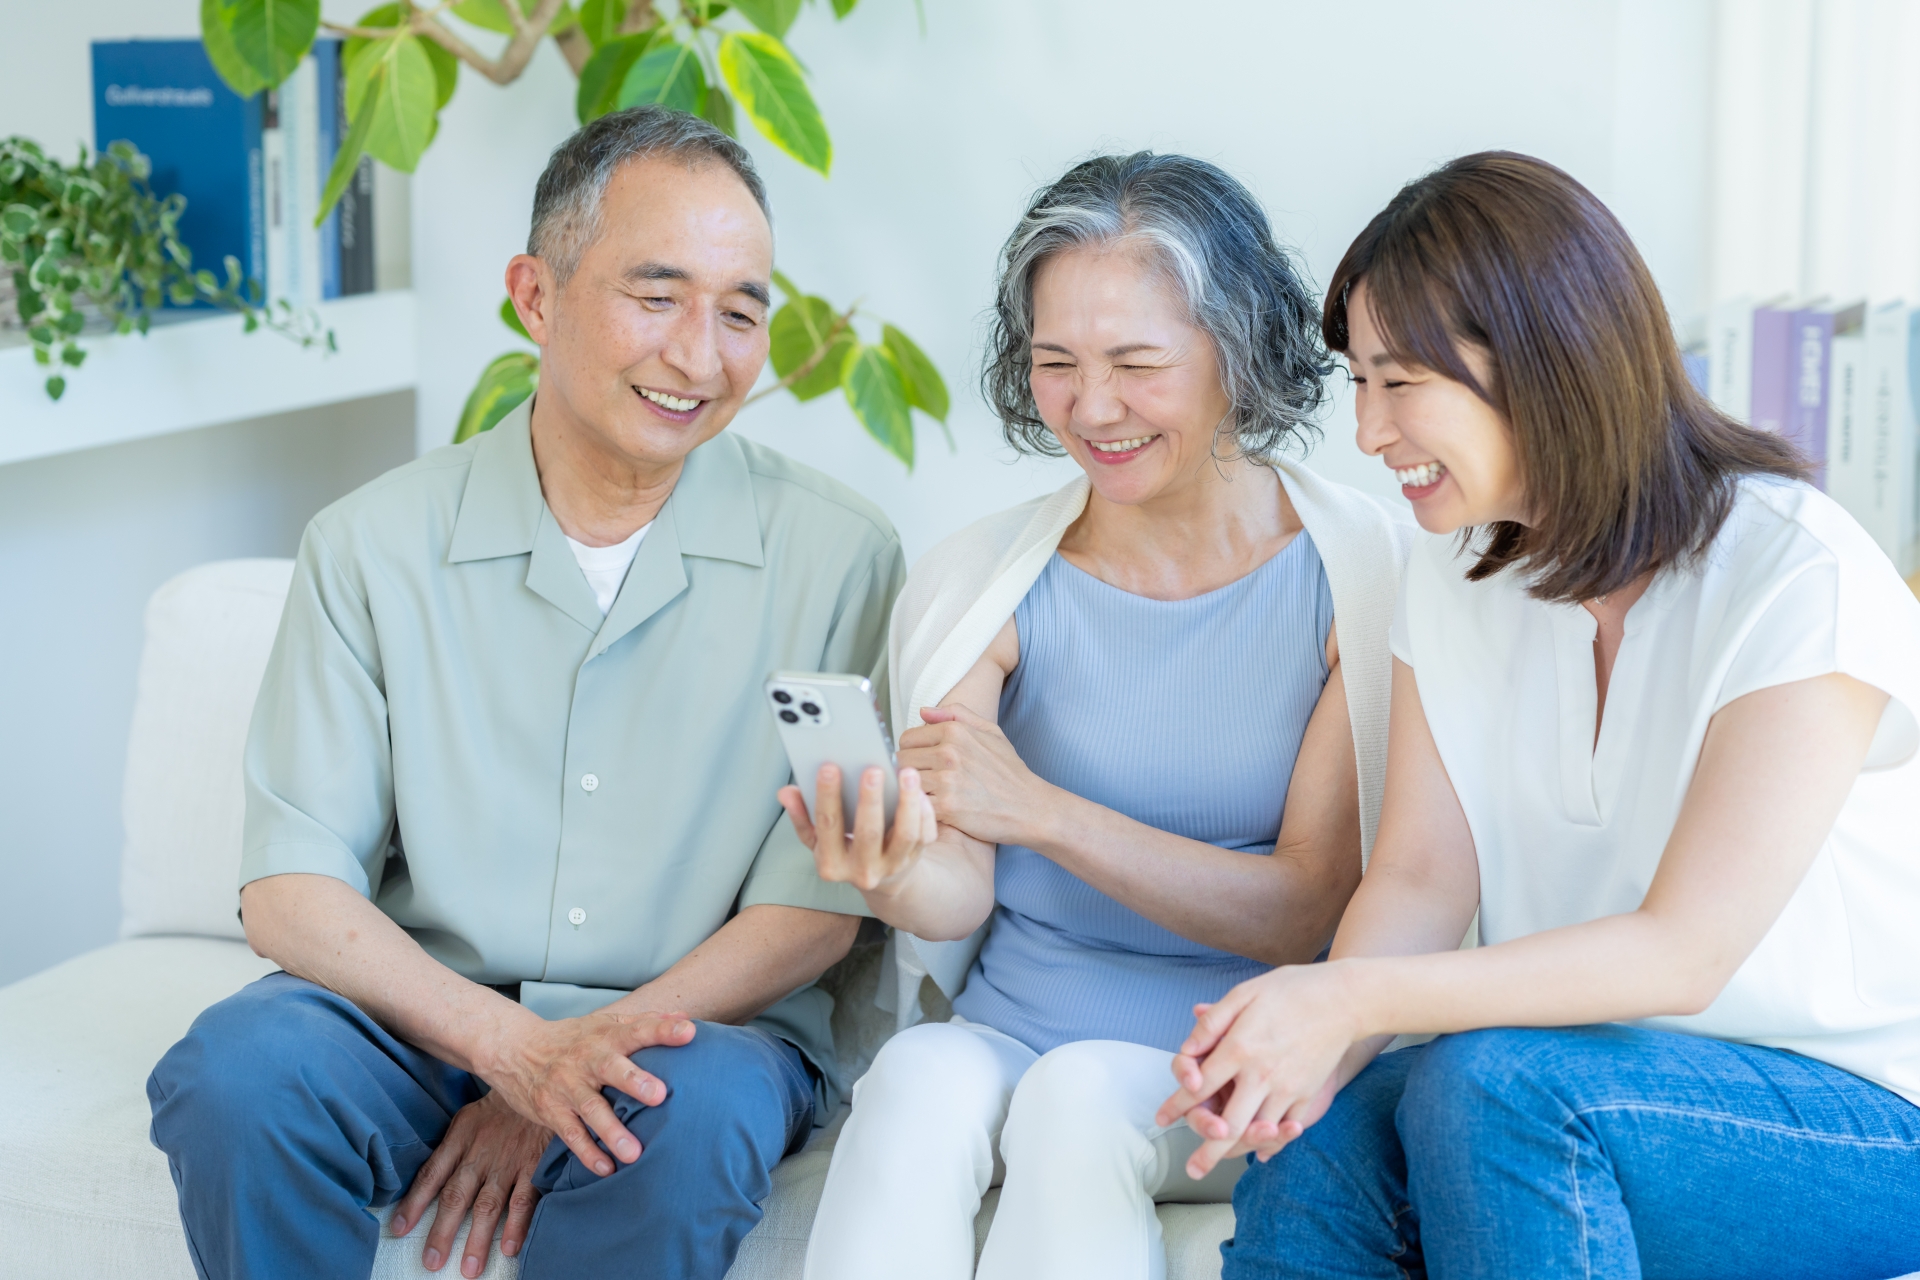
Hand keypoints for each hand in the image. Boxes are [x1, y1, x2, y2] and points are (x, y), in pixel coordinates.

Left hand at [392, 1092, 549, 1275]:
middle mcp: (480, 1153)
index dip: (414, 1203)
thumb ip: (455, 1145)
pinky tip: (510, 1247)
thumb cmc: (504, 1101)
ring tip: (470, 1268)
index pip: (431, 1174)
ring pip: (488, 1204)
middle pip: (456, 1196)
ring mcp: (508, 1160)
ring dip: (478, 1238)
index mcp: (461, 1138)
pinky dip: (517, 1224)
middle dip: (442, 1231)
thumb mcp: (471, 1114)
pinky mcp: (535, 1163)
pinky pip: (524, 1197)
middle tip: (432, 1262)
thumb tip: (436, 1176)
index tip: (399, 1228)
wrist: (542, 1079)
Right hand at [479, 1008, 695, 1178]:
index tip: (689, 1034)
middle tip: (659, 1095)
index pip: (638, 1030)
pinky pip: (570, 1133)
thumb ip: (647, 1023)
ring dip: (612, 1131)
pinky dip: (587, 1152)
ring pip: (591, 1109)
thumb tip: (686, 1020)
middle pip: (612, 1069)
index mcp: (606, 1036)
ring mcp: (567, 1086)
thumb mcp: (606, 1024)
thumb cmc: (572, 1039)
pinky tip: (606, 1169)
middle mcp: (588, 1060)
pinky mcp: (551, 1110)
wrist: (515, 1049)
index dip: (663, 1031)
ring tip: (634, 1153)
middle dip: (635, 1081)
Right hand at [780, 764, 938, 891]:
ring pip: (904, 834)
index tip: (828, 766)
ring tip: (905, 773)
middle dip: (870, 800)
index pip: (827, 826)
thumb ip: (801, 816)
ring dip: (906, 801)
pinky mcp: (915, 859)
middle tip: (872, 769)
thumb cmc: (846, 851)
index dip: (827, 796)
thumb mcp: (817, 840)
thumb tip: (786, 792)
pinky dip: (924, 812)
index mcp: (831, 863)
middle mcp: (862, 870)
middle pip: (868, 833)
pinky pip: (924, 835)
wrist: (882, 882)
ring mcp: (892, 866)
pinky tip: (918, 790)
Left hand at [898, 705, 1052, 845]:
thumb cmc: (1009, 770)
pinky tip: (932, 810)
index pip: (907, 738)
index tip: (924, 764)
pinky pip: (915, 804)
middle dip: (909, 772)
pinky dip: (919, 809)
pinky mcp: (946, 807)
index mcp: (954, 731)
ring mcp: (946, 780)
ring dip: (912, 791)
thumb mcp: (991, 732)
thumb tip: (923, 711)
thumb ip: (956, 714)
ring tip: (926, 796)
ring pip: (904, 782)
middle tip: (924, 783)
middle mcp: (948, 752)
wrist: (1029, 806)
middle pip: (901, 760)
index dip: (912, 752)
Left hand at [1154, 965, 1361, 1177]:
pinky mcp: (1308, 1095)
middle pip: (1228, 1123)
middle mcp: (1261, 1074)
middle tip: (1191, 1170)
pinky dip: (1273, 1143)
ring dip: (1236, 1151)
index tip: (1162, 1119)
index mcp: (1240, 1048)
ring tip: (1217, 1165)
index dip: (1177, 1105)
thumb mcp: (1244, 994)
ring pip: (1257, 1132)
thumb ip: (1213, 1022)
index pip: (1200, 1086)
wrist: (1344, 999)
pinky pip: (1286, 1128)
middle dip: (1207, 1149)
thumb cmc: (1290, 991)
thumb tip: (1188, 1048)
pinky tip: (1262, 1153)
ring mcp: (1287, 1089)